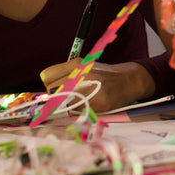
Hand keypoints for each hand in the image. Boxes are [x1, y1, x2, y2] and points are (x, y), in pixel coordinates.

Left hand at [39, 60, 153, 113]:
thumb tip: (45, 94)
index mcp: (76, 64)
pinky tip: (92, 104)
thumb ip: (66, 76)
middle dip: (56, 97)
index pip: (46, 76)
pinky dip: (81, 111)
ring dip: (68, 106)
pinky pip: (78, 111)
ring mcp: (90, 88)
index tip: (57, 89)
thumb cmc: (104, 76)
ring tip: (81, 101)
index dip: (50, 84)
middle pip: (51, 90)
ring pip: (62, 103)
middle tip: (69, 97)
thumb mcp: (85, 67)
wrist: (129, 80)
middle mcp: (81, 74)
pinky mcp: (98, 102)